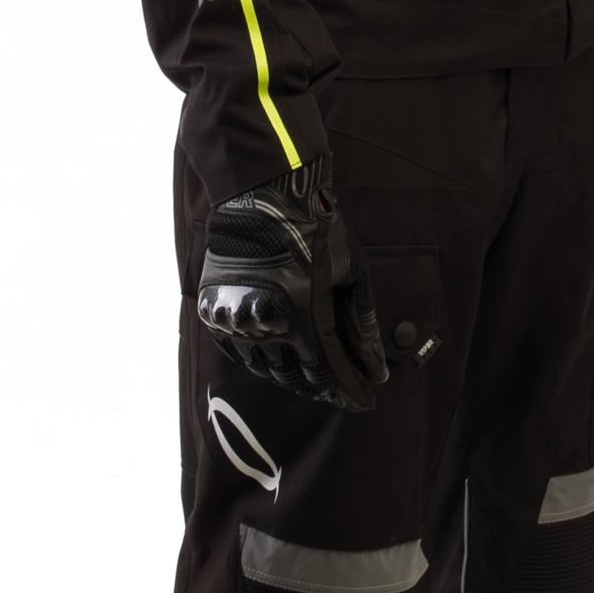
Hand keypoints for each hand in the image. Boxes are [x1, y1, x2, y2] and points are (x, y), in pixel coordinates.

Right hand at [195, 149, 390, 410]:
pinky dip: (258, 359)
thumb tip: (378, 370)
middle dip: (321, 387)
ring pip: (264, 369)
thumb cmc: (316, 225)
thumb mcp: (352, 270)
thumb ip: (363, 325)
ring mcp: (236, 320)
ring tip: (309, 373)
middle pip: (295, 377)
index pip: (328, 374)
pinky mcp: (215, 310)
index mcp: (302, 318)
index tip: (364, 401)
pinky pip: (237, 352)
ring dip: (290, 375)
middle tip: (339, 387)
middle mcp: (266, 327)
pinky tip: (274, 355)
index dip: (348, 391)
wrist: (262, 191)